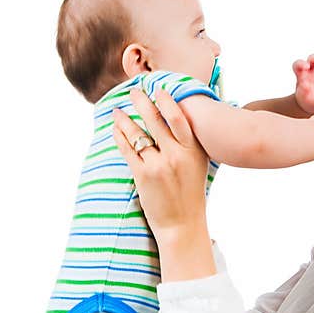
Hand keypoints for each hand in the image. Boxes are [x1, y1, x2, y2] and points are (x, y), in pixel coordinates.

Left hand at [111, 87, 210, 241]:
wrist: (182, 224)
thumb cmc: (190, 194)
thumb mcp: (198, 164)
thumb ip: (190, 143)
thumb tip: (179, 119)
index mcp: (194, 150)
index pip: (178, 117)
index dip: (166, 99)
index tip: (157, 88)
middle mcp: (178, 155)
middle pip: (156, 119)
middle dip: (142, 101)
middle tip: (134, 90)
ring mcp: (160, 165)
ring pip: (138, 133)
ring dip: (125, 118)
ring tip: (117, 110)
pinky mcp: (143, 175)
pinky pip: (128, 149)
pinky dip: (119, 136)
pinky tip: (115, 129)